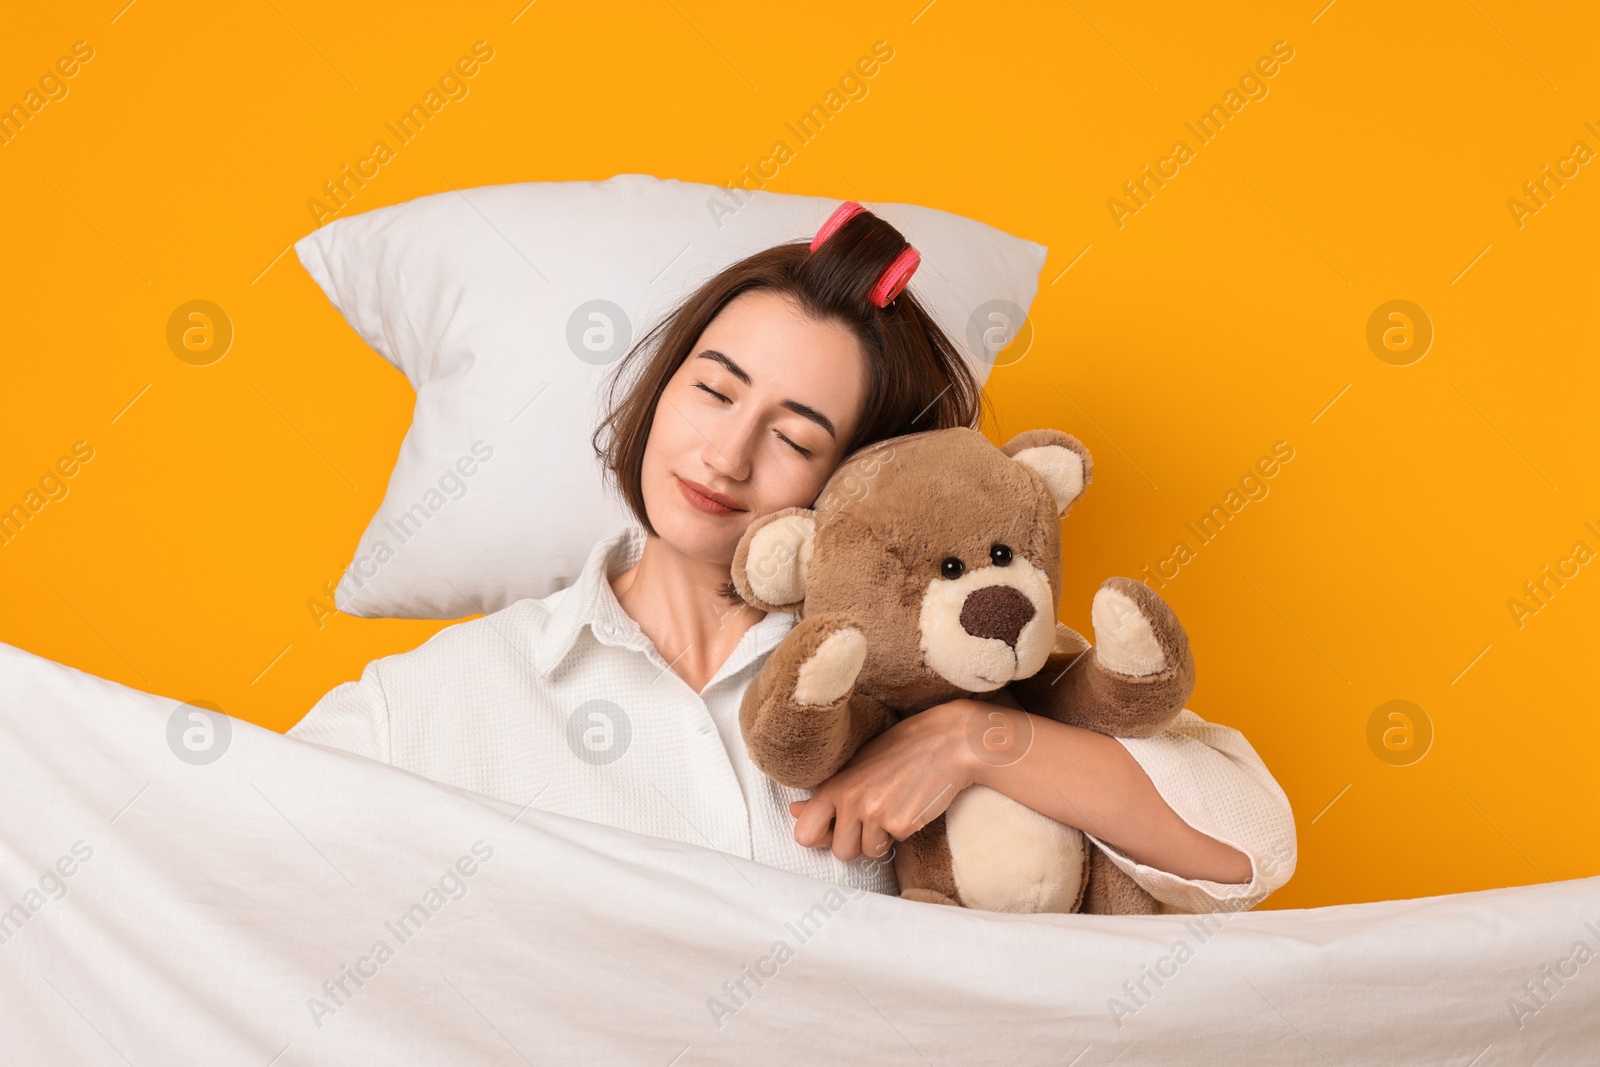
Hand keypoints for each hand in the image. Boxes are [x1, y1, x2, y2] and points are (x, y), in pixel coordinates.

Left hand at [787, 699, 976, 862]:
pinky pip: (896, 845)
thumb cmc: (902, 749)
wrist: (948, 742)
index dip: (822, 836)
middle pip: (841, 852)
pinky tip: (911, 806)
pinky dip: (904, 832)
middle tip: (874, 817)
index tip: (835, 828)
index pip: (805, 834)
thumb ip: (828, 793)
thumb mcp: (857, 764)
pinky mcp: (902, 824)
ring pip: (869, 853)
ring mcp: (877, 814)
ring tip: (894, 808)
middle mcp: (851, 801)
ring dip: (882, 839)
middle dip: (857, 842)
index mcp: (835, 784)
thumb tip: (794, 812)